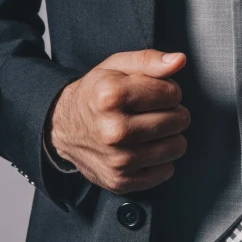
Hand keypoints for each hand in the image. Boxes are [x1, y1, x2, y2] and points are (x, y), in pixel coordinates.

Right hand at [47, 50, 189, 193]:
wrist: (63, 127)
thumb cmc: (96, 93)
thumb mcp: (118, 66)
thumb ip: (150, 60)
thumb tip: (179, 60)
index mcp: (112, 97)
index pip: (172, 93)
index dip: (168, 90)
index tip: (154, 93)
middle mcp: (114, 131)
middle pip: (178, 120)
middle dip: (172, 112)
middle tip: (152, 111)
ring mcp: (118, 160)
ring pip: (177, 147)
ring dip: (170, 137)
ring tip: (150, 129)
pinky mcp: (121, 181)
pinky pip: (166, 171)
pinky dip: (161, 160)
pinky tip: (144, 148)